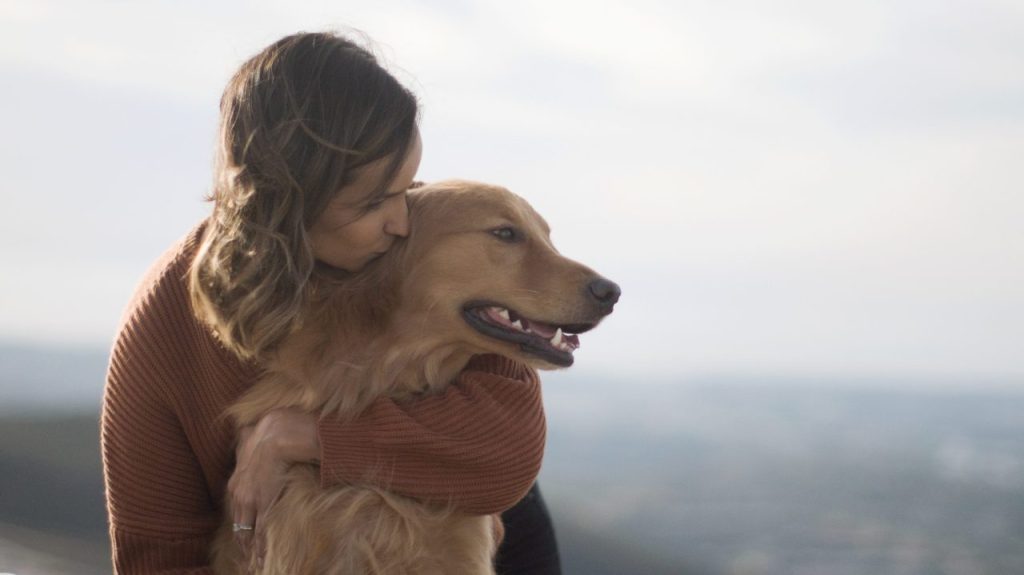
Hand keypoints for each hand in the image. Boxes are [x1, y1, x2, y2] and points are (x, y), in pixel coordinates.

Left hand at [228, 408, 319, 571]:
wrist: (280, 434)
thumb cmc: (272, 430)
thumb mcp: (252, 434)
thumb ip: (247, 438)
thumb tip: (245, 430)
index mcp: (237, 479)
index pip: (239, 508)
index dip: (244, 523)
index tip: (247, 535)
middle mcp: (239, 493)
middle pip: (240, 524)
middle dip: (245, 541)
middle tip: (249, 557)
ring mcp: (251, 501)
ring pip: (249, 531)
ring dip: (254, 549)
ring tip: (257, 563)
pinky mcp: (265, 505)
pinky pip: (262, 532)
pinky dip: (262, 547)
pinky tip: (263, 559)